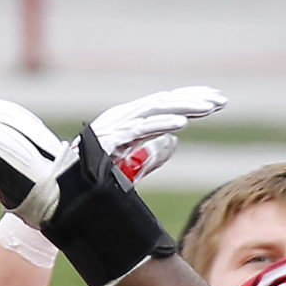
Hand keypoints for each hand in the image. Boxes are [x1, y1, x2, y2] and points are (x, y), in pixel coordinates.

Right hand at [88, 87, 224, 183]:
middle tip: (221, 100)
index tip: (216, 100)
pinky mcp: (110, 140)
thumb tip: (174, 144)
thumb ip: (152, 154)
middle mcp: (123, 118)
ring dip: (184, 107)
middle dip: (194, 100)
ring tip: (210, 107)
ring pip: (155, 111)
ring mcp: (116, 127)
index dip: (190, 100)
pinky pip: (139, 130)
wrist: (63, 186)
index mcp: (130, 121)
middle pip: (164, 103)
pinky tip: (181, 123)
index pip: (165, 105)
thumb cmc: (93, 175)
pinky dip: (160, 125)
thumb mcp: (131, 164)